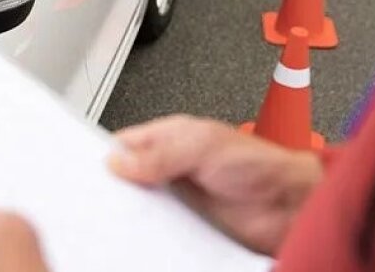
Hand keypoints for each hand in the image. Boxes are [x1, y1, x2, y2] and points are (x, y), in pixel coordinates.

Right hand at [109, 115, 323, 255]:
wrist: (290, 205)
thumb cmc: (258, 164)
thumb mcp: (202, 146)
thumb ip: (160, 154)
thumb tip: (120, 161)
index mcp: (170, 137)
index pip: (125, 143)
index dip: (104, 154)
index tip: (83, 166)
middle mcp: (171, 167)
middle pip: (128, 177)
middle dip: (112, 186)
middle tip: (94, 198)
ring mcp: (178, 197)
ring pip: (141, 205)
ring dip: (130, 212)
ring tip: (112, 219)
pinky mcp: (187, 226)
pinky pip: (159, 230)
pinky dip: (149, 234)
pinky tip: (140, 237)